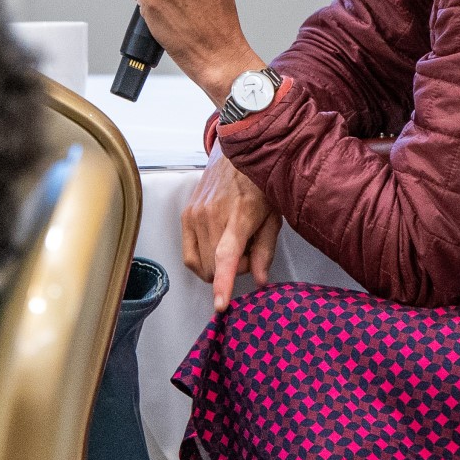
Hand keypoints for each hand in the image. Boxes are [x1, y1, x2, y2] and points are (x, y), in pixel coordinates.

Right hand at [180, 152, 281, 311]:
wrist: (236, 154)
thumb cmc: (259, 185)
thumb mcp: (273, 216)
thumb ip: (265, 250)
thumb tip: (260, 281)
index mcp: (240, 215)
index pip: (227, 255)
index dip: (224, 282)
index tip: (220, 304)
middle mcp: (212, 215)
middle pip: (215, 268)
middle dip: (233, 271)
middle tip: (248, 252)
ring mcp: (195, 215)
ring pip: (201, 265)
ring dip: (218, 265)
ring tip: (233, 244)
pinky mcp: (185, 215)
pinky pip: (189, 257)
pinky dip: (204, 261)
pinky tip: (217, 246)